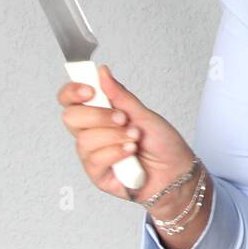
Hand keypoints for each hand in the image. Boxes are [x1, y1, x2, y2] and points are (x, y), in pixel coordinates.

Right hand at [57, 64, 197, 205]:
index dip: (73, 92)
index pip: (70, 100)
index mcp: (99, 115)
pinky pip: (95, 160)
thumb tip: (102, 73)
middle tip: (123, 118)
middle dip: (98, 115)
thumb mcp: (143, 114)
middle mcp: (92, 134)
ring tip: (134, 138)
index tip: (90, 90)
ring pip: (85, 140)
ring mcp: (93, 155)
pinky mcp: (98, 175)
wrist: (177, 172)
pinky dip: (115, 152)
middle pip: (70, 118)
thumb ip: (120, 95)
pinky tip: (130, 152)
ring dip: (114, 136)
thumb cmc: (163, 144)